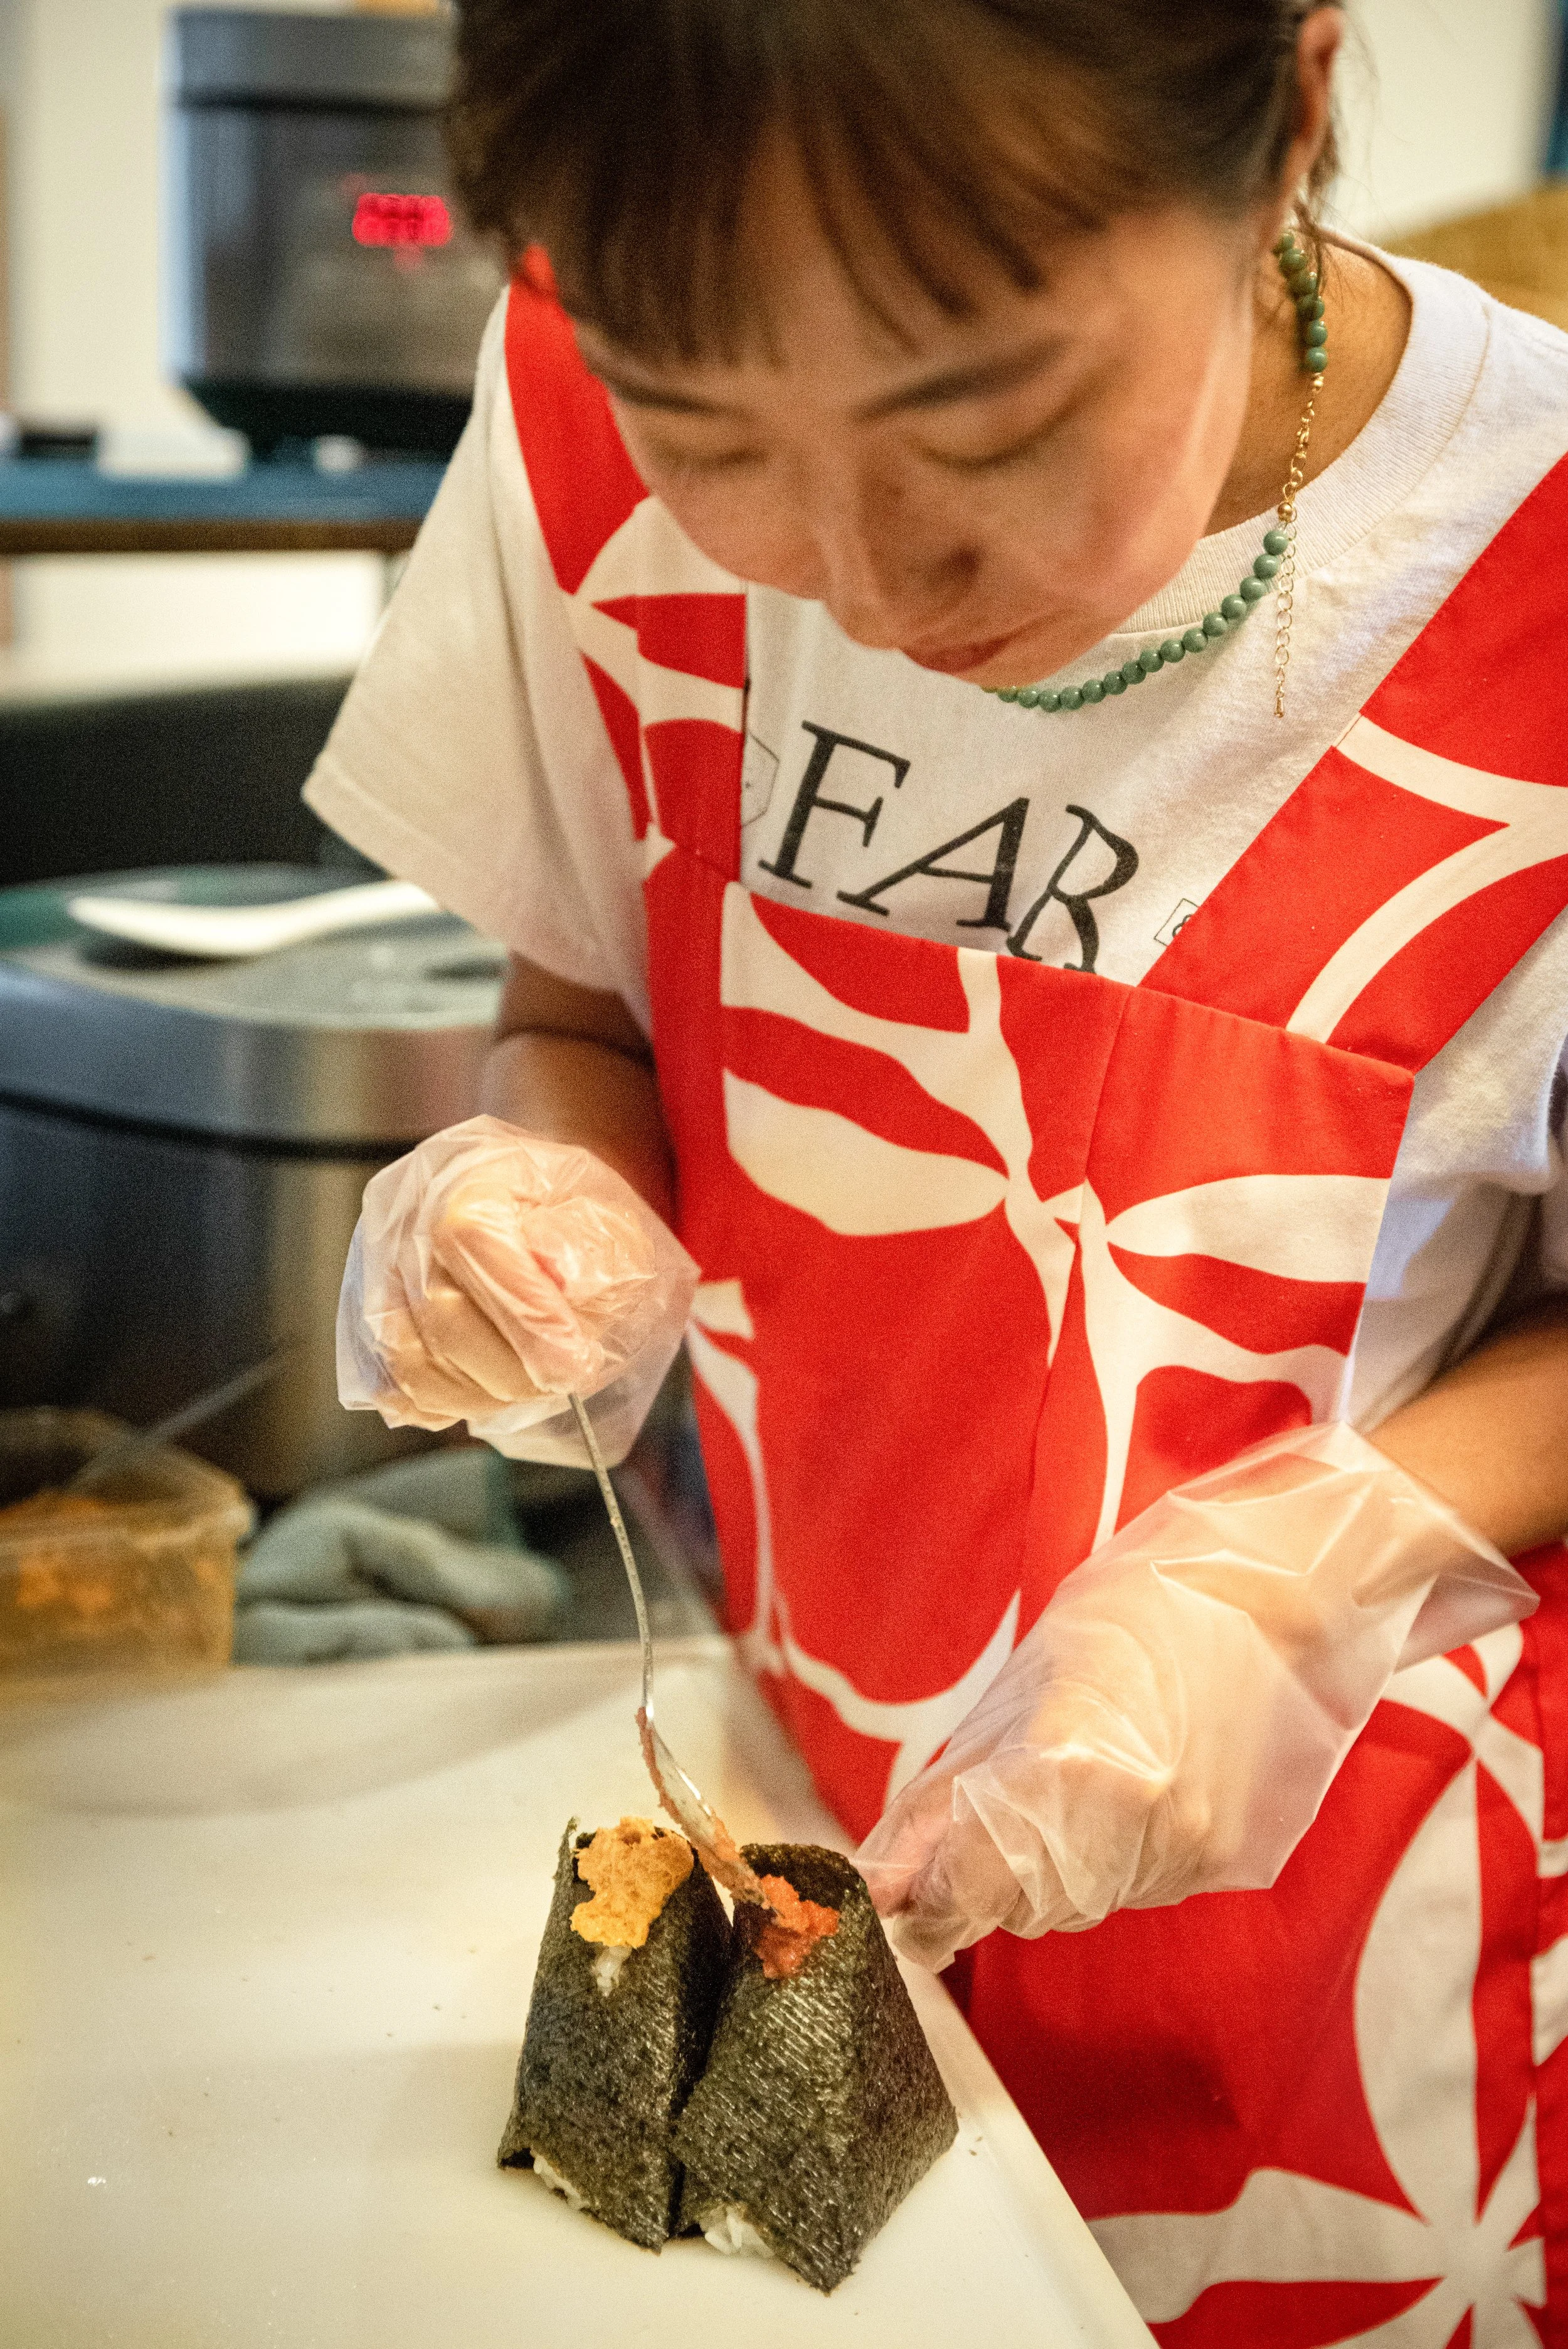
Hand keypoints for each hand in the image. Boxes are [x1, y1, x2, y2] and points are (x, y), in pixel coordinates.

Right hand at [337, 1116, 697, 1465]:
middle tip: (564, 1379)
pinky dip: (443, 1402)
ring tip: (529, 1382)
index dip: (525, 1313)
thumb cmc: (568, 1217)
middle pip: (438, 1310)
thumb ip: (593, 1244)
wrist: (532, 1214)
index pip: (471, 1239)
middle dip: (512, 1367)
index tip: (572, 1361)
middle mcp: (403, 1216)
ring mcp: (372, 1270)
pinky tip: (487, 1388)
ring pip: (407, 1358)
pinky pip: (389, 1384)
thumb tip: (559, 1272)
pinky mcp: (362, 1320)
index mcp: (465, 1174)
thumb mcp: (606, 1215)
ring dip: (480, 1392)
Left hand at [857, 1421, 1534, 1970]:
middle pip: (1024, 1908)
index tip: (905, 1892)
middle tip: (986, 1814)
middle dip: (987, 1879)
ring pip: (1083, 1904)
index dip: (931, 1898)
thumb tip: (886, 1872)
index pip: (974, 1889)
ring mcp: (1194, 1853)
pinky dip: (1114, 1858)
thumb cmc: (1150, 1604)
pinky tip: (1129, 1787)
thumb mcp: (1028, 1678)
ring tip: (1072, 1779)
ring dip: (1052, 1867)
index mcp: (1073, 1764)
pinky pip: (1142, 1887)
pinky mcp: (1235, 1865)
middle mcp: (1137, 1826)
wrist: (1294, 1589)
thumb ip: (954, 1787)